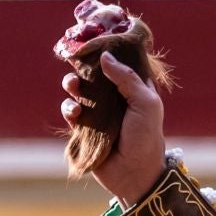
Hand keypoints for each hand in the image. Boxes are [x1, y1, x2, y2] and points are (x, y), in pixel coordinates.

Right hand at [63, 51, 166, 203]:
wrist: (134, 174)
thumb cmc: (146, 137)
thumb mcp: (145, 103)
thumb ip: (127, 78)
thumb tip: (104, 56)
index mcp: (134, 89)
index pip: (119, 63)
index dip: (106, 52)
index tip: (92, 41)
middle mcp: (115, 98)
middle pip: (94, 74)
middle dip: (83, 67)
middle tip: (75, 63)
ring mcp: (99, 113)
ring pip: (79, 91)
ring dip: (73, 85)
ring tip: (73, 86)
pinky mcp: (85, 128)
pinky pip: (71, 112)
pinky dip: (70, 108)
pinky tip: (76, 112)